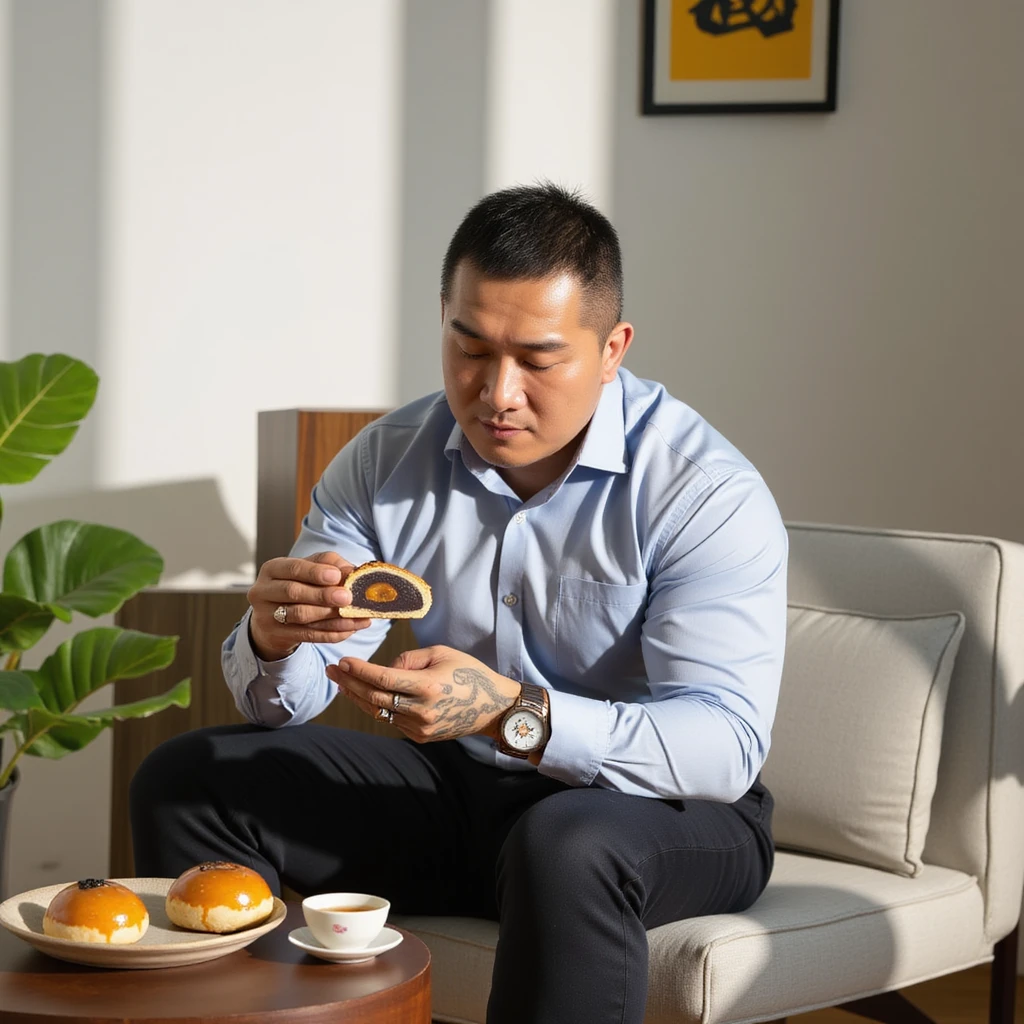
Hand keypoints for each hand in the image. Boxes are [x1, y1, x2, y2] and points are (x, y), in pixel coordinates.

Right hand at [247, 551, 370, 660]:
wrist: (274, 618)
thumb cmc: (298, 585)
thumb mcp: (310, 570)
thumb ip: (331, 565)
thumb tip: (352, 571)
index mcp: (272, 569)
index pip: (293, 568)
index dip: (315, 572)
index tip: (336, 576)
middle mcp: (263, 591)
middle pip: (293, 592)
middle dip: (323, 595)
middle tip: (347, 597)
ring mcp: (266, 616)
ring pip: (301, 616)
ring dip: (331, 616)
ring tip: (355, 616)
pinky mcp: (276, 636)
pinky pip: (307, 635)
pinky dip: (331, 633)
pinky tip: (350, 629)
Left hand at [327, 645, 520, 742]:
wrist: (493, 707)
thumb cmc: (469, 672)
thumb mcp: (441, 654)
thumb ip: (408, 659)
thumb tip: (384, 668)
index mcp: (428, 687)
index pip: (383, 678)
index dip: (360, 670)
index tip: (343, 661)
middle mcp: (421, 711)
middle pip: (375, 697)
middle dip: (350, 682)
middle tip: (333, 669)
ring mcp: (420, 728)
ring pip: (379, 712)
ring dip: (357, 696)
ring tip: (342, 682)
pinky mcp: (420, 737)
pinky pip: (391, 720)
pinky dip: (376, 707)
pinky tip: (364, 695)